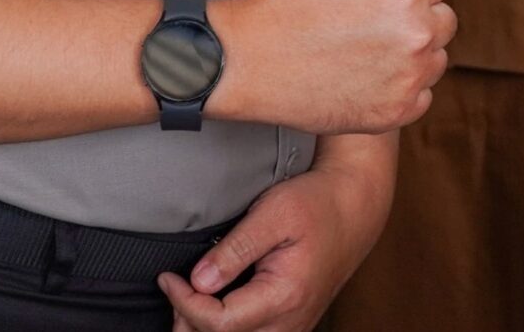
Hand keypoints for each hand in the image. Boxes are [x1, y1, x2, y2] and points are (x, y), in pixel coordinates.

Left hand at [158, 147, 391, 330]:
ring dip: (207, 329)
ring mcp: (294, 326)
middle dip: (190, 321)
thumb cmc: (316, 203)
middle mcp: (291, 322)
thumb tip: (199, 281)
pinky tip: (212, 305)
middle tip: (175, 287)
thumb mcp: (272, 213)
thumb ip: (235, 250)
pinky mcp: (293, 323)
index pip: (219, 322)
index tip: (169, 277)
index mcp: (284, 296)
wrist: (354, 206)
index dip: (185, 303)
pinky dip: (226, 328)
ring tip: (188, 298)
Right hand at [211, 0, 453, 135]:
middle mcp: (417, 37)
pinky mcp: (395, 114)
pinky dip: (400, 87)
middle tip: (363, 18)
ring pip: (434, 58)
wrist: (249, 62)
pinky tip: (363, 74)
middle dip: (413, 14)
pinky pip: (421, 95)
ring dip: (410, 51)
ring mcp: (408, 80)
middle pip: (442, 19)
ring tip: (362, 45)